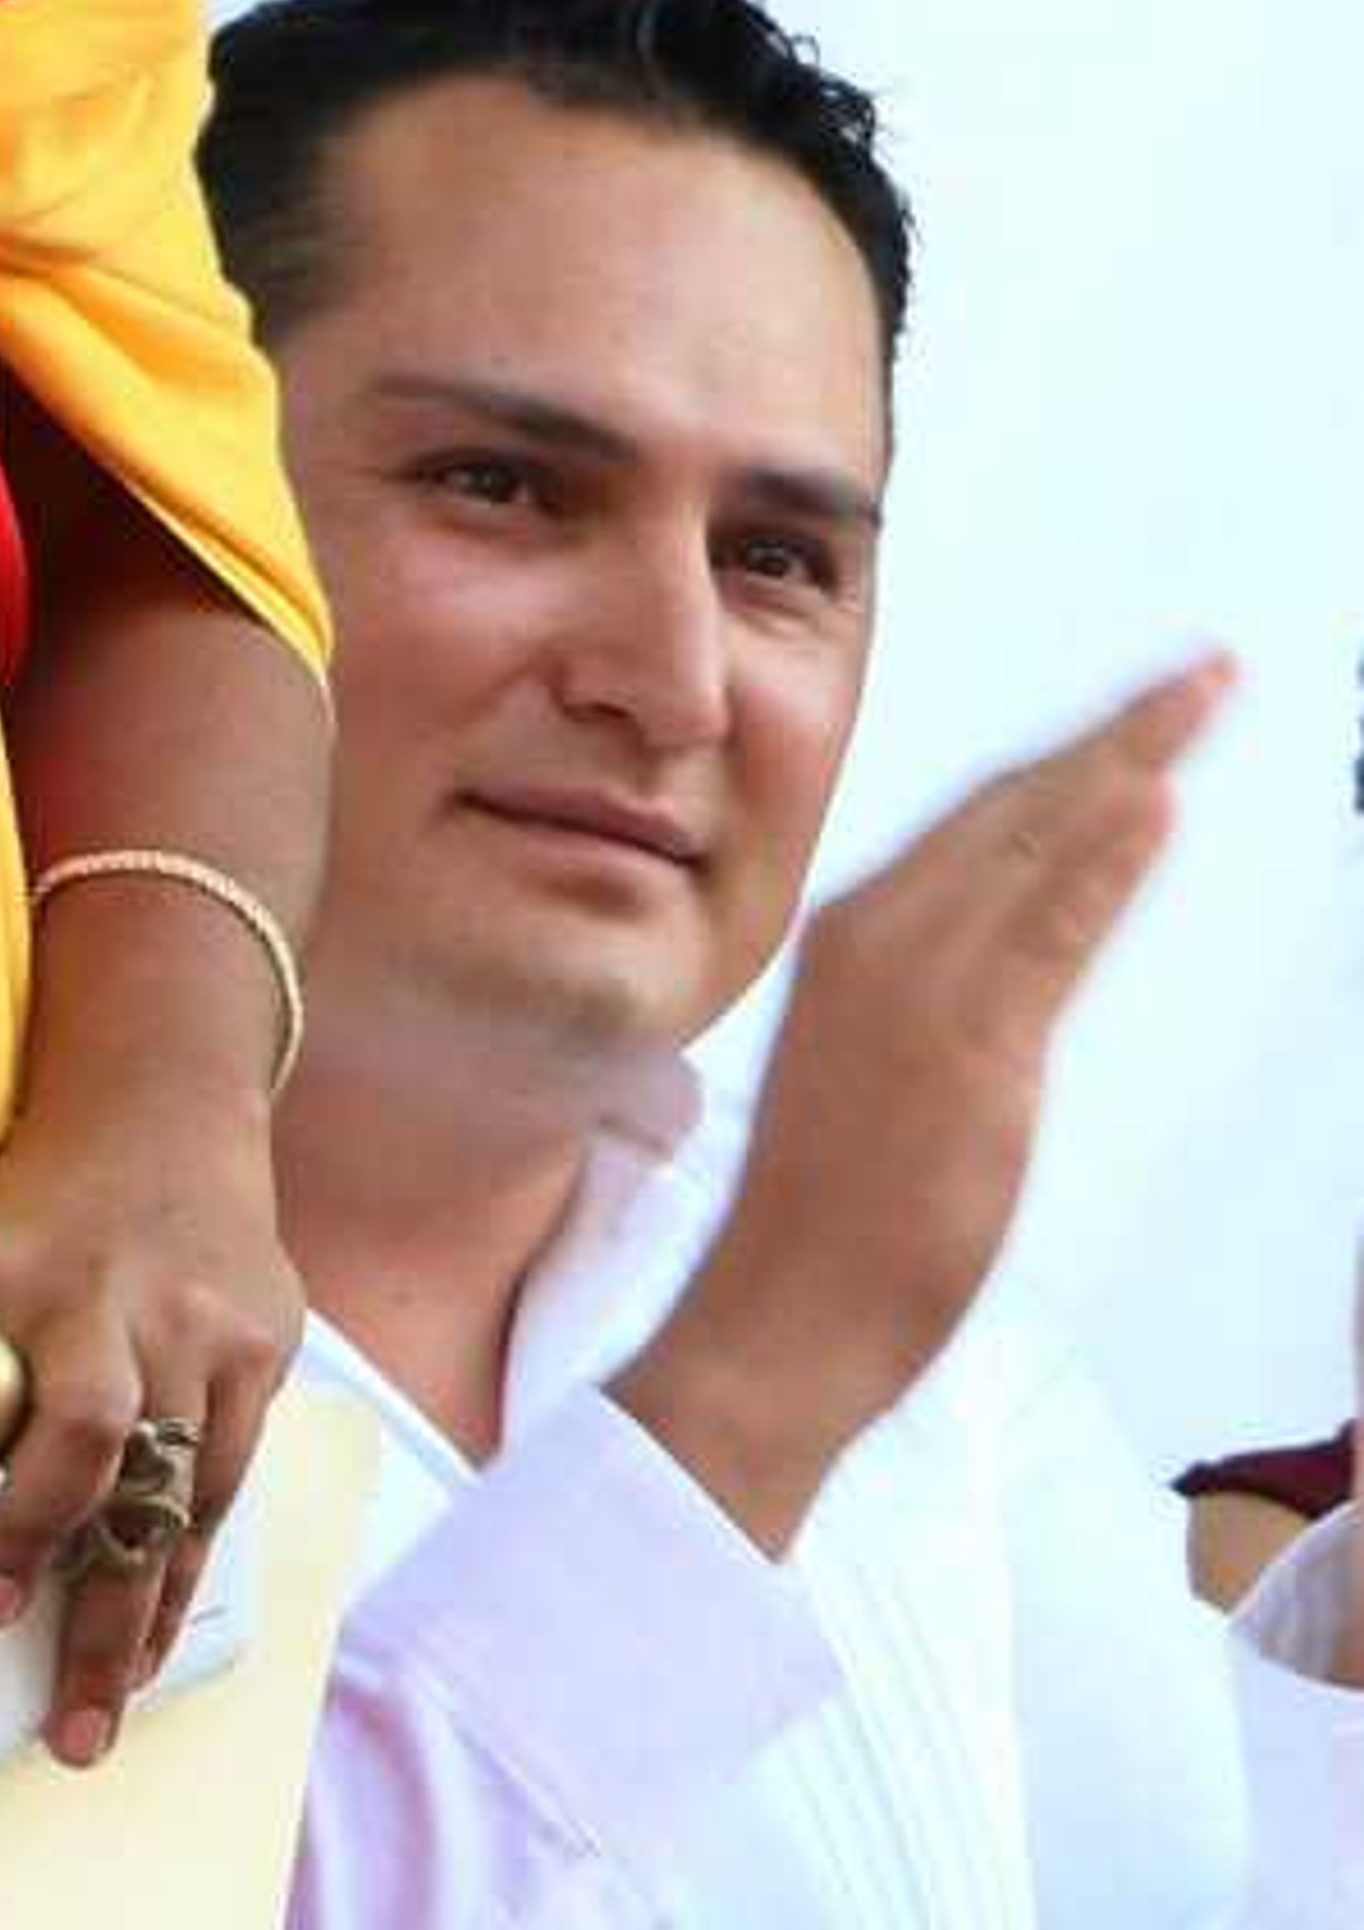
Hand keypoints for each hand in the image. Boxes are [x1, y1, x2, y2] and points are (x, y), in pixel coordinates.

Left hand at [0, 1072, 301, 1771]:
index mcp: (48, 1283)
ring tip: (104, 1706)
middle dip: (100, 1620)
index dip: (29, 1522)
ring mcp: (217, 1336)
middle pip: (138, 1486)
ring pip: (193, 1504)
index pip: (63, 1425)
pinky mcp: (267, 1352)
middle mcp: (145, 1313)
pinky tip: (157, 1625)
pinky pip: (231, 1482)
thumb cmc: (48, 1198)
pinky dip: (190, 1560)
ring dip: (147, 1618)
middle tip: (63, 1725)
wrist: (162, 1105)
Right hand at [616, 655, 1229, 1555]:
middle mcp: (883, 932)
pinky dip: (1105, 856)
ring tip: (1199, 699)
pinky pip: (1052, 927)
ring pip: (1041, 838)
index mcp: (856, 933)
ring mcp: (923, 982)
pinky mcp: (971, 1044)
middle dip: (1118, 730)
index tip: (1140, 710)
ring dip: (1130, 758)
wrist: (779, 1310)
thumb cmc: (823, 1217)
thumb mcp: (870, 1075)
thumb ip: (931, 1006)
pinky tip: (1156, 802)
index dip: (1069, 755)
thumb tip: (1005, 977)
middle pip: (1019, 803)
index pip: (983, 818)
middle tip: (1202, 671)